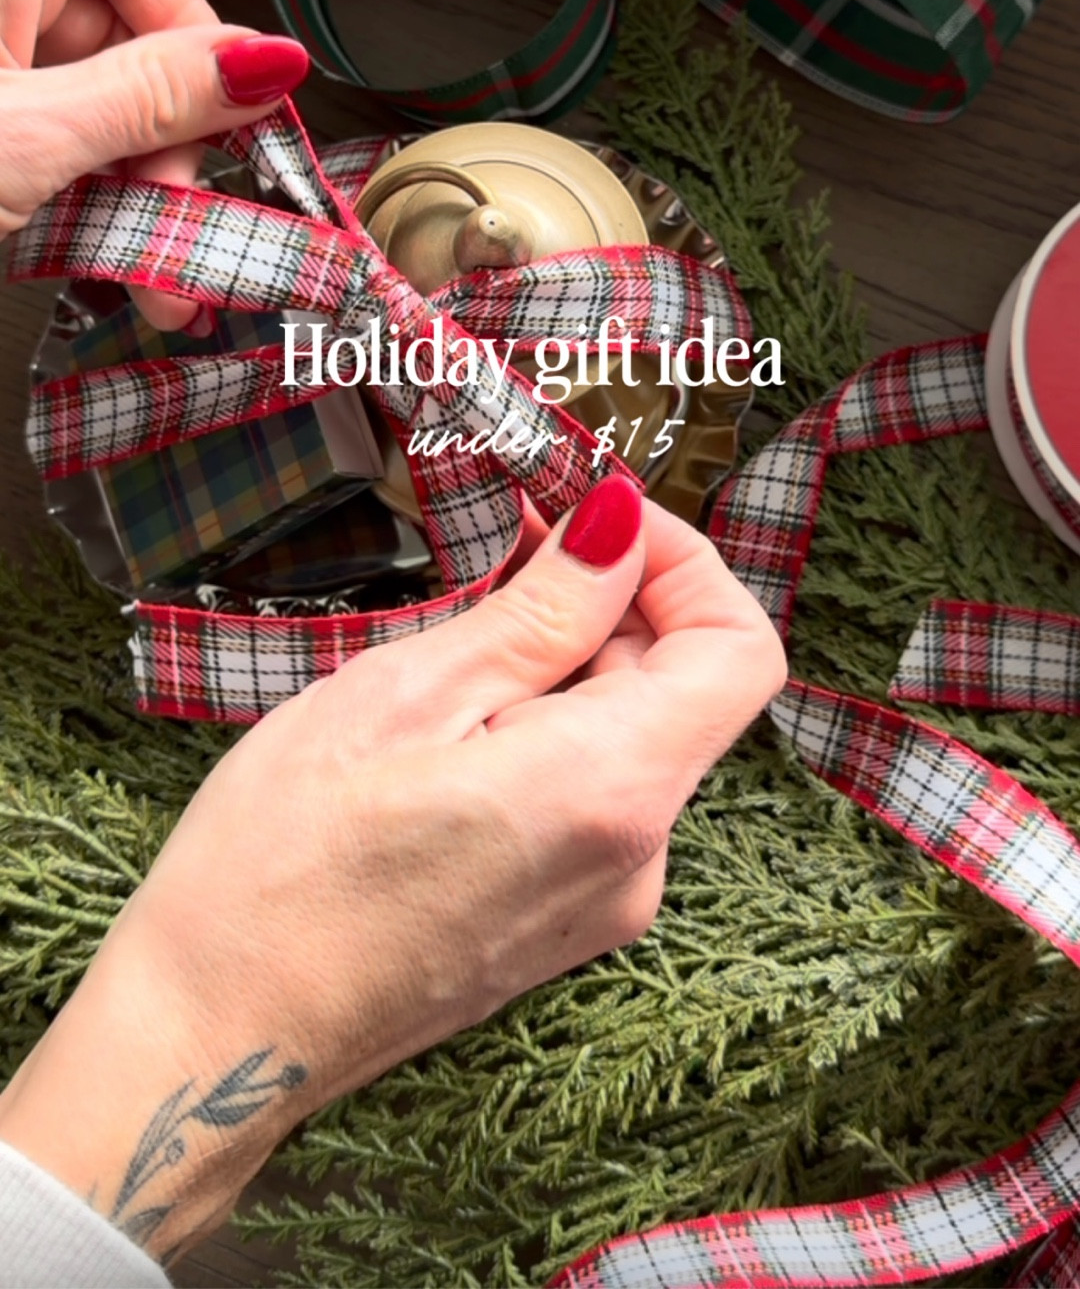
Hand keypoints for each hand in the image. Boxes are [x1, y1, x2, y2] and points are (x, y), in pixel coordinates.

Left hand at [0, 0, 308, 327]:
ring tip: (150, 274)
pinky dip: (68, 201)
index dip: (193, 25)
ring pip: (81, 103)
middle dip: (162, 144)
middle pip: (119, 36)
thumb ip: (151, 95)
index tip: (224, 112)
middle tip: (182, 216)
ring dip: (127, 196)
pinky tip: (96, 261)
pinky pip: (35, 138)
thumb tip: (264, 61)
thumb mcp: (27, 136)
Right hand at [0, 479, 784, 1265]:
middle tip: (505, 545)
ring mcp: (601, 901)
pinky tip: (451, 715)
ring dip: (568, 662)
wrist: (215, 1036)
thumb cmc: (282, 864)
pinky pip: (589, 791)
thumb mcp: (407, 695)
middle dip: (612, 600)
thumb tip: (623, 525)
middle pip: (684, 689)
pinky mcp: (558, 920)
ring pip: (630, 736)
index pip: (740, 651)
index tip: (599, 520)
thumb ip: (542, 610)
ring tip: (458, 633)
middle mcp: (635, 857)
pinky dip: (546, 727)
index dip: (688, 564)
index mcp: (612, 791)